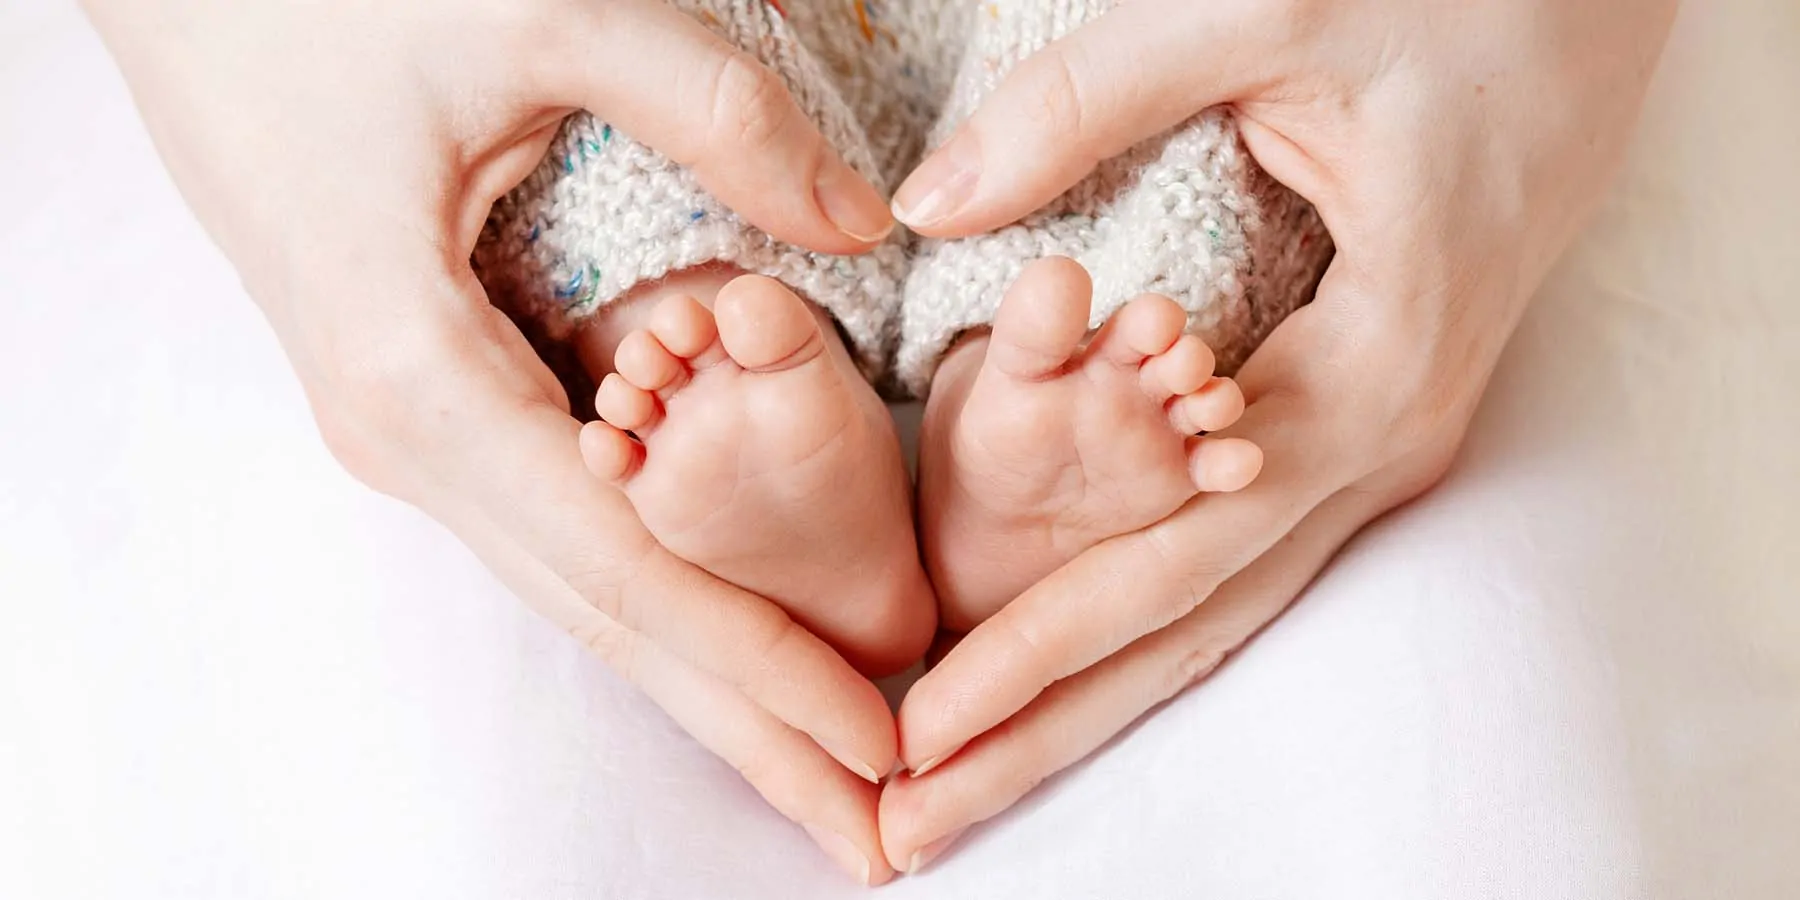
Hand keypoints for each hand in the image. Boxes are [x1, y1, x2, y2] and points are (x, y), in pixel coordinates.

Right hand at [85, 0, 899, 882]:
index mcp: (418, 378)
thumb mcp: (531, 13)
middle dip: (748, 731)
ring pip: (588, 583)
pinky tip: (730, 639)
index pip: (625, 567)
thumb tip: (864, 224)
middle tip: (880, 840)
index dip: (759, 666)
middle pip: (609, 619)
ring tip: (828, 768)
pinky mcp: (431, 397)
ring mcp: (412, 429)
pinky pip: (564, 523)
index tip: (879, 748)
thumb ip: (712, 113)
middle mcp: (410, 439)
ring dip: (711, 678)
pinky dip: (662, 594)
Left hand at [879, 0, 1676, 870]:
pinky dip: (1142, 620)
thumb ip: (1089, 105)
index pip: (1170, 560)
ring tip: (965, 785)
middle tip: (913, 825)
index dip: (1036, 652)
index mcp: (1365, 375)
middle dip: (1049, 731)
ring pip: (1215, 607)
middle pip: (1189, 628)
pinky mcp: (1355, 414)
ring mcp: (1374, 442)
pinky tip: (1067, 667)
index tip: (918, 728)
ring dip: (1088, 699)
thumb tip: (929, 200)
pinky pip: (1237, 550)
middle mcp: (1375, 443)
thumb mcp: (1268, 14)